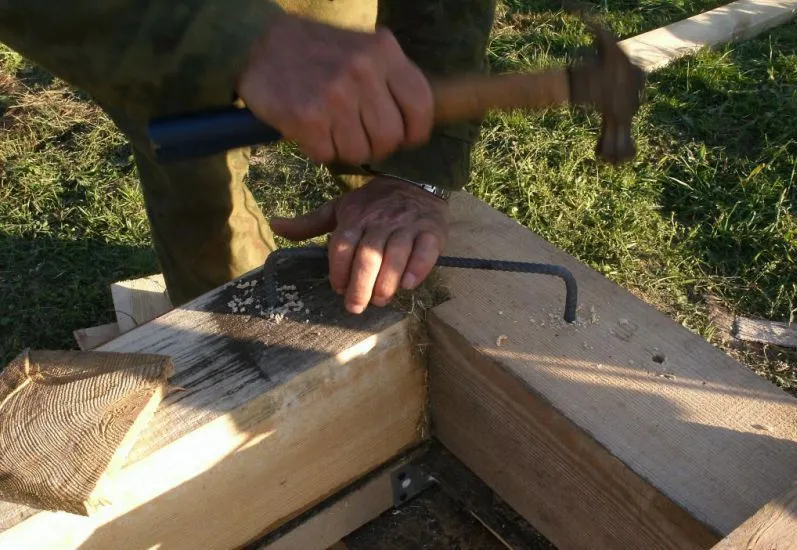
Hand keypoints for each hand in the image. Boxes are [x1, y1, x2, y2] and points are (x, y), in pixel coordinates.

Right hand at [237, 12, 433, 165]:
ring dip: (345, 149)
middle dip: (376, 145)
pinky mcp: (307, 117)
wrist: (255, 43)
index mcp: (382, 52)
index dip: (415, 131)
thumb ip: (390, 75)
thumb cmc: (315, 51)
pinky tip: (310, 129)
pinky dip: (318, 149)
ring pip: (359, 152)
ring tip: (331, 128)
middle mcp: (362, 71)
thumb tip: (419, 117)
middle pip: (390, 138)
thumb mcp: (361, 47)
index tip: (405, 137)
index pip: (421, 105)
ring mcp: (335, 95)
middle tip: (359, 135)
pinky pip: (327, 155)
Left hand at [270, 178, 448, 313]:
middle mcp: (380, 222)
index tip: (338, 288)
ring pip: (396, 255)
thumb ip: (309, 223)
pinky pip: (426, 251)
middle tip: (356, 307)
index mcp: (355, 217)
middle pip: (368, 255)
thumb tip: (274, 225)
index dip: (339, 270)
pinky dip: (418, 268)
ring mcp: (407, 226)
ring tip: (380, 299)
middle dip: (360, 285)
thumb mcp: (339, 209)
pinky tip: (409, 285)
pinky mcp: (431, 232)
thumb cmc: (372, 204)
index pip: (343, 245)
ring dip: (387, 281)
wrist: (413, 183)